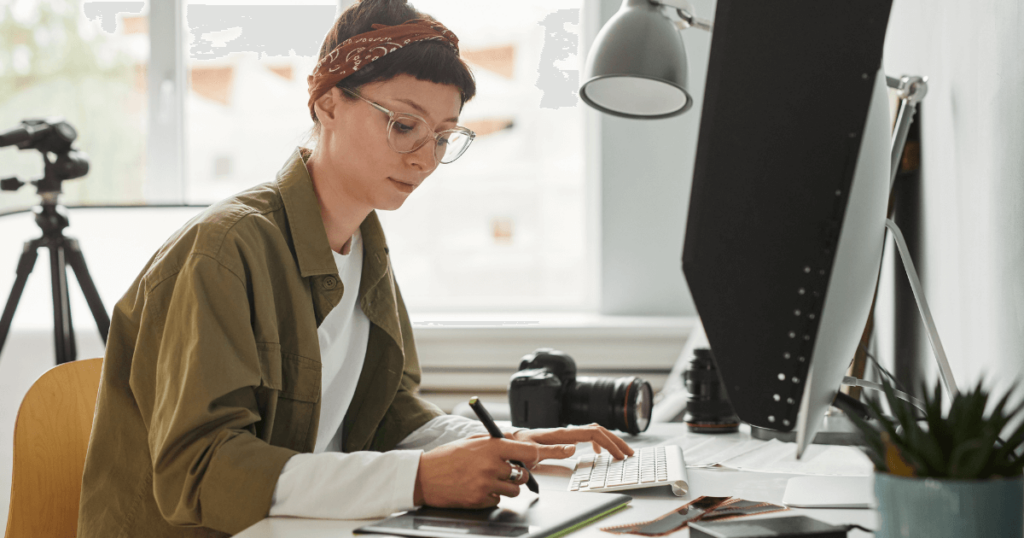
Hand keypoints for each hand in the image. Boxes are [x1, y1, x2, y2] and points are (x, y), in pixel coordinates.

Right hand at [414, 436, 574, 508]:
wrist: (424, 476)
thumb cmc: (447, 457)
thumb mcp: (472, 442)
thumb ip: (495, 443)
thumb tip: (515, 444)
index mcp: (491, 447)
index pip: (528, 452)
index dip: (539, 456)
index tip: (546, 457)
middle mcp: (491, 466)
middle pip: (523, 475)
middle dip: (518, 475)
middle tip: (505, 471)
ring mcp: (486, 484)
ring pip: (514, 490)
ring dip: (506, 487)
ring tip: (488, 480)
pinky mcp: (480, 499)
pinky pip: (498, 500)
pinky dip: (492, 496)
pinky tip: (477, 489)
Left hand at [508, 424, 634, 461]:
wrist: (506, 441)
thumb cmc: (517, 448)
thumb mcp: (532, 452)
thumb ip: (552, 451)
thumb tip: (574, 448)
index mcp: (561, 434)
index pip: (592, 434)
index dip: (609, 443)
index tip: (619, 455)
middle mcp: (565, 432)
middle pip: (598, 430)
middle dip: (616, 441)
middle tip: (628, 454)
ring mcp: (565, 434)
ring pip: (594, 431)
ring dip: (609, 441)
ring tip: (620, 452)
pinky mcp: (562, 438)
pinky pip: (586, 436)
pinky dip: (597, 442)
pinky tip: (598, 452)